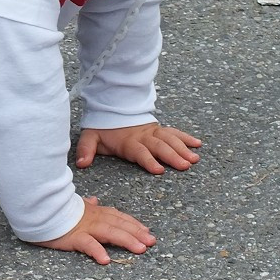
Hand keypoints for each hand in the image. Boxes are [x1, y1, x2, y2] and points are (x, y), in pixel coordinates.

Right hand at [33, 196, 155, 263]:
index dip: (133, 224)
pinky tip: (105, 259)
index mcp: (94, 211)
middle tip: (151, 242)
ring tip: (139, 249)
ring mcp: (84, 227)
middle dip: (136, 233)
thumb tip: (94, 199)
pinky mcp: (73, 236)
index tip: (146, 231)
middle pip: (119, 225)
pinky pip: (87, 244)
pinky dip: (97, 250)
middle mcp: (93, 218)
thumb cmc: (55, 208)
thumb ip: (86, 203)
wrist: (38, 206)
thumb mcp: (74, 204)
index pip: (118, 217)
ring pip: (109, 233)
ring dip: (125, 240)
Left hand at [75, 123, 200, 173]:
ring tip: (194, 159)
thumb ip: (86, 149)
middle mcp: (143, 137)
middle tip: (185, 165)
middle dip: (173, 156)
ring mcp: (153, 132)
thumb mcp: (91, 137)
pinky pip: (174, 132)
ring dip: (183, 148)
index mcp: (128, 142)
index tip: (159, 170)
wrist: (112, 110)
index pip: (140, 152)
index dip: (149, 160)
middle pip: (160, 147)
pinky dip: (186, 137)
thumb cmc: (103, 129)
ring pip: (170, 139)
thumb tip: (81, 163)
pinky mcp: (159, 129)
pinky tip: (198, 144)